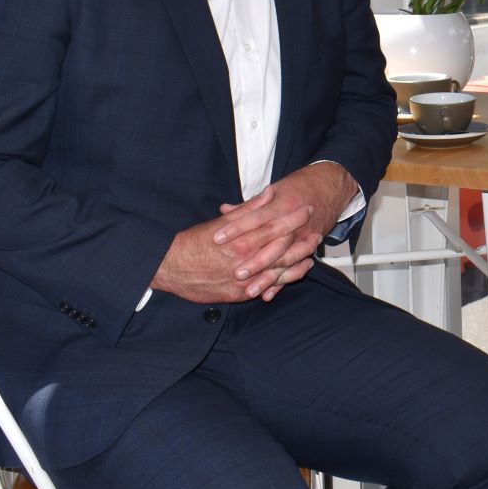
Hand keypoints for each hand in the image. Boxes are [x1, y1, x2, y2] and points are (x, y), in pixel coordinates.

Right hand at [153, 201, 316, 303]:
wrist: (170, 269)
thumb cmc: (193, 243)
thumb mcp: (221, 223)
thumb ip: (249, 209)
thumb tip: (269, 194)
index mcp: (242, 241)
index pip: (276, 227)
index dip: (294, 219)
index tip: (307, 210)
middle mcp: (246, 262)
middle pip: (283, 251)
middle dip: (302, 242)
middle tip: (317, 234)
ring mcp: (244, 281)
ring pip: (279, 272)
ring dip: (298, 263)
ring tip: (312, 255)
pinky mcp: (239, 295)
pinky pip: (266, 288)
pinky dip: (282, 281)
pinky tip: (294, 274)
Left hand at [213, 163, 352, 299]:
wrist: (330, 186)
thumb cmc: (298, 187)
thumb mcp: (275, 191)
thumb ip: (249, 205)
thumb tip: (224, 210)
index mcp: (281, 205)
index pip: (255, 218)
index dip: (236, 228)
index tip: (217, 238)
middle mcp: (293, 224)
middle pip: (272, 244)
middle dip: (254, 260)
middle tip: (236, 273)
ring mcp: (302, 238)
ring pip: (284, 261)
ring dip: (267, 278)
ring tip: (249, 291)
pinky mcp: (308, 248)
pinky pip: (295, 269)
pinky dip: (282, 283)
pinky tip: (267, 295)